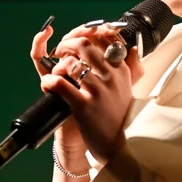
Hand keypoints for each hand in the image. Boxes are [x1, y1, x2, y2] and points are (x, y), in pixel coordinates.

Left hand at [40, 23, 144, 164]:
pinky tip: (49, 86)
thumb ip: (131, 67)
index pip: (102, 39)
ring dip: (57, 64)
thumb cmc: (119, 116)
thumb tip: (132, 48)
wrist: (120, 145)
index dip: (84, 36)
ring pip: (70, 63)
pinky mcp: (84, 106)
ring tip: (54, 72)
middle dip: (66, 44)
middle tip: (60, 52)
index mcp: (120, 70)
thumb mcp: (128, 89)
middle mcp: (111, 77)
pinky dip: (50, 82)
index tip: (75, 43)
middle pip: (84, 45)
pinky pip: (60, 84)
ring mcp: (98, 91)